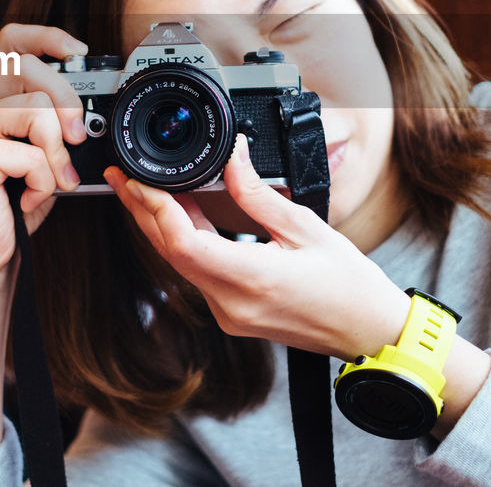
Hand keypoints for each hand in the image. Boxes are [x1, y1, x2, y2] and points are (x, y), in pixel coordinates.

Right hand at [0, 23, 88, 279]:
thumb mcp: (40, 151)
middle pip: (28, 67)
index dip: (46, 37)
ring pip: (36, 109)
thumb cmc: (14, 202)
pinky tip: (30, 196)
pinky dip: (44, 181)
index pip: (11, 42)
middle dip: (67, 101)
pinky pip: (30, 154)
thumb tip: (89, 107)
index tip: (79, 51)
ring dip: (58, 152)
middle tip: (78, 137)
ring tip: (53, 179)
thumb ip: (54, 120)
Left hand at [105, 134, 410, 359]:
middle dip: (142, 211)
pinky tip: (179, 215)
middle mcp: (232, 302)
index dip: (155, 208)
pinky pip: (196, 273)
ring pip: (179, 263)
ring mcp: (229, 313)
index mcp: (252, 279)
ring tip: (142, 188)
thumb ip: (258, 193)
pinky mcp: (232, 314)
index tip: (139, 179)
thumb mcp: (305, 227)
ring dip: (160, 225)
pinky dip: (183, 241)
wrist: (369, 332)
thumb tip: (233, 157)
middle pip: (170, 252)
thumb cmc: (349, 286)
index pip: (183, 244)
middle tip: (121, 175)